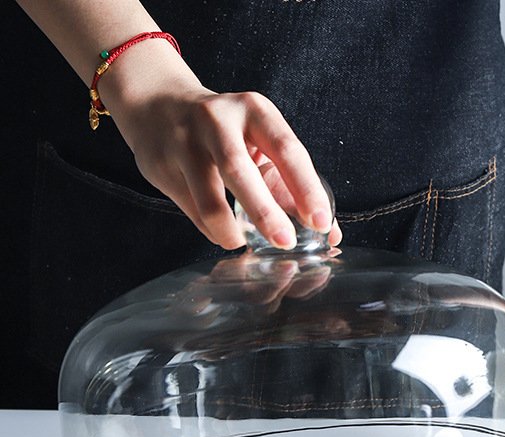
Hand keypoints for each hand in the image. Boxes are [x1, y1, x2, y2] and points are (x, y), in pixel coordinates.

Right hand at [98, 41, 341, 250]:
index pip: (287, 150)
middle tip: (284, 242)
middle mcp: (217, 120)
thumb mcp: (258, 140)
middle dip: (265, 211)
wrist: (156, 104)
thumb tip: (327, 233)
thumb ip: (289, 184)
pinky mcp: (161, 165)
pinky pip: (191, 210)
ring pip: (208, 197)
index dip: (305, 188)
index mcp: (254, 110)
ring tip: (240, 243)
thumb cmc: (224, 132)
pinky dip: (210, 229)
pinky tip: (220, 232)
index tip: (320, 223)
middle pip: (239, 169)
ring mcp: (184, 141)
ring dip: (228, 229)